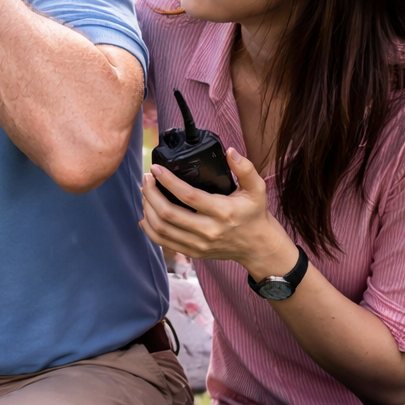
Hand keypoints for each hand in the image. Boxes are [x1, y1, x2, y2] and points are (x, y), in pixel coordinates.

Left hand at [140, 148, 297, 281]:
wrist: (258, 247)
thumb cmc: (254, 214)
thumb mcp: (257, 189)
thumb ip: (245, 169)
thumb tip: (230, 151)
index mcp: (222, 212)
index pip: (188, 196)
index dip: (168, 181)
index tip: (156, 169)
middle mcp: (208, 231)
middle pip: (168, 214)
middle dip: (151, 194)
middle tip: (147, 178)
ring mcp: (198, 245)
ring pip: (162, 229)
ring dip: (147, 208)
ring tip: (146, 192)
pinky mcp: (193, 253)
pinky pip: (163, 242)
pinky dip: (149, 229)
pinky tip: (146, 214)